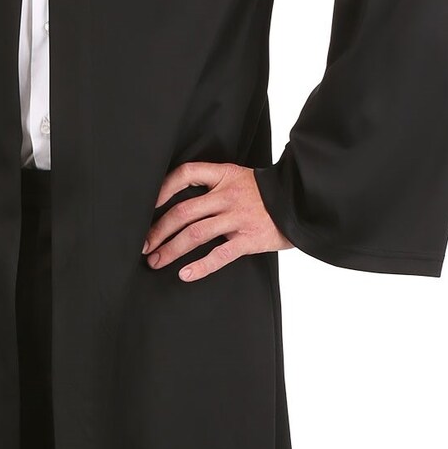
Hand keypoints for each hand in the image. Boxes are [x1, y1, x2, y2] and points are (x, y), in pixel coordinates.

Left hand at [141, 161, 292, 281]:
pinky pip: (220, 255)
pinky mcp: (249, 239)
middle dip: (158, 231)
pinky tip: (185, 274)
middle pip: (183, 211)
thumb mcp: (240, 178)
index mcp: (225, 176)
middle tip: (144, 245)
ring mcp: (238, 218)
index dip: (164, 188)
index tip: (148, 205)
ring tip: (156, 261)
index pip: (187, 174)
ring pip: (195, 234)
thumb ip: (215, 186)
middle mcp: (228, 196)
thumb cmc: (267, 194)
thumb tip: (181, 204)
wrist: (302, 202)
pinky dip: (200, 266)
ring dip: (171, 249)